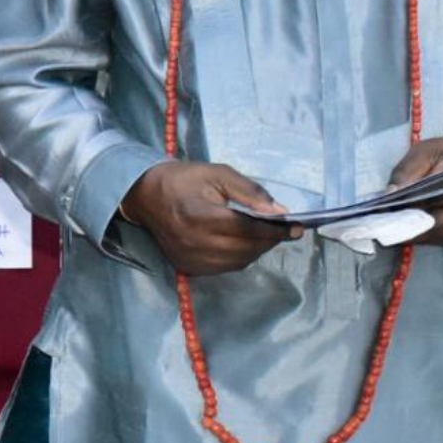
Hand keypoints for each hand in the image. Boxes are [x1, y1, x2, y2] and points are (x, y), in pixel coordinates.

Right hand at [121, 161, 301, 275]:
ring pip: (239, 261)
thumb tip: (280, 212)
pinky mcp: (188, 267)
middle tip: (285, 229)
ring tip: (265, 234)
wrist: (144, 195)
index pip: (248, 230)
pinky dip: (240, 257)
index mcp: (200, 216)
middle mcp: (194, 242)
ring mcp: (190, 258)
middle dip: (270, 240)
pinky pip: (225, 268)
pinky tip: (243, 243)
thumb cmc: (182, 179)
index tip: (297, 226)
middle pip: (246, 248)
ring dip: (257, 249)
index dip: (276, 230)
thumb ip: (250, 192)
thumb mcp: (217, 173)